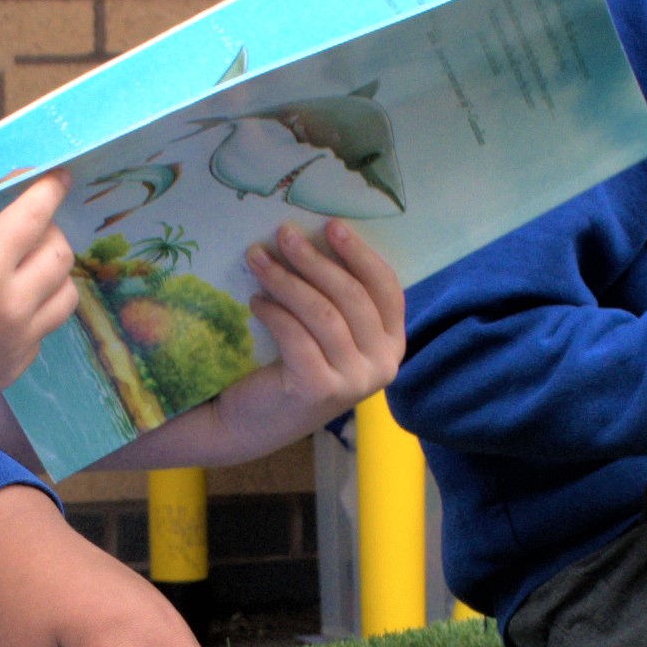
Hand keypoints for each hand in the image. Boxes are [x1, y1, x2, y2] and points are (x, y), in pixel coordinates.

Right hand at [0, 132, 72, 398]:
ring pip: (63, 297)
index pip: (34, 217)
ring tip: (22, 261)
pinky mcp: (10, 369)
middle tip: (26, 222)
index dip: (48, 191)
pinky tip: (2, 300)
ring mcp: (14, 344)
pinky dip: (34, 309)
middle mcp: (10, 309)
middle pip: (59, 256)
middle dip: (49, 231)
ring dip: (51, 272)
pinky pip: (43, 330)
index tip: (57, 177)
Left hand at [143, 221, 404, 461]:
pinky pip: (297, 335)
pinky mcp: (319, 389)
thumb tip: (319, 235)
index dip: (360, 254)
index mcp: (392, 344)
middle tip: (283, 234)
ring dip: (286, 279)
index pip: (386, 289)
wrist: (254, 420)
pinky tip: (255, 301)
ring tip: (257, 259)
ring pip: (322, 312)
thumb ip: (337, 296)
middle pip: (351, 296)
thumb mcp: (328, 330)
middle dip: (314, 259)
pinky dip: (274, 312)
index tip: (330, 225)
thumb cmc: (293, 365)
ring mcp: (354, 381)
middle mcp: (383, 365)